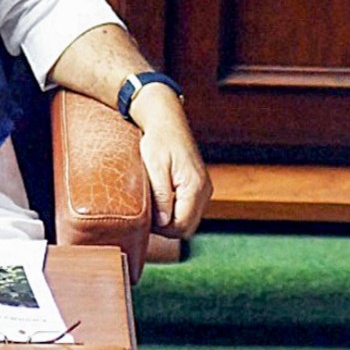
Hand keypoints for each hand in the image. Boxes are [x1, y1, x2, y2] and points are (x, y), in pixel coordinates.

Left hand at [131, 84, 212, 237]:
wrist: (167, 121)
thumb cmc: (158, 140)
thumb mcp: (154, 167)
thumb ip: (161, 196)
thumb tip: (163, 222)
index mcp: (195, 186)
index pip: (181, 225)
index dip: (161, 228)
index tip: (145, 217)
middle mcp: (204, 190)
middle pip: (187, 227)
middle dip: (166, 226)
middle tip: (147, 212)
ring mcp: (204, 189)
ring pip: (188, 220)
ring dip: (170, 219)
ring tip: (154, 203)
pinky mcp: (199, 187)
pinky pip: (189, 209)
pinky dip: (175, 210)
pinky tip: (162, 199)